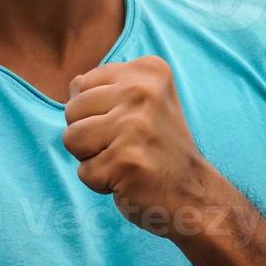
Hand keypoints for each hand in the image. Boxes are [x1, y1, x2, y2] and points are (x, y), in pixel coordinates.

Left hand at [61, 55, 227, 240]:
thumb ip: (105, 89)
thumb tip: (74, 85)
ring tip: (124, 161)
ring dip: (91, 159)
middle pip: (72, 110)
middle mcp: (144, 92)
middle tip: (126, 147)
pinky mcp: (126, 160)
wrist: (194, 194)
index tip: (129, 126)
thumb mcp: (143, 105)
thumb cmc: (159, 149)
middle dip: (89, 136)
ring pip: (72, 138)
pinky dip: (100, 183)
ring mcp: (135, 126)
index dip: (95, 112)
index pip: (82, 84)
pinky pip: (84, 172)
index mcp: (148, 71)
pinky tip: (129, 179)